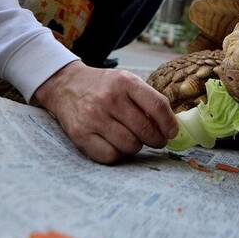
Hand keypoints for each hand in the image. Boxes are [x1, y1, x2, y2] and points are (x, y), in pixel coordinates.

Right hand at [33, 60, 178, 163]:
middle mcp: (109, 99)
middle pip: (145, 130)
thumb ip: (148, 99)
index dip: (169, 124)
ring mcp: (93, 118)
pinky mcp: (80, 135)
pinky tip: (117, 145)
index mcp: (125, 82)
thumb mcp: (127, 81)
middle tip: (157, 140)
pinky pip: (110, 156)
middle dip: (157, 139)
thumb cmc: (104, 87)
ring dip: (137, 146)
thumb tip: (172, 126)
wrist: (66, 86)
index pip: (157, 106)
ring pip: (130, 145)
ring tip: (134, 139)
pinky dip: (118, 155)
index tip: (172, 132)